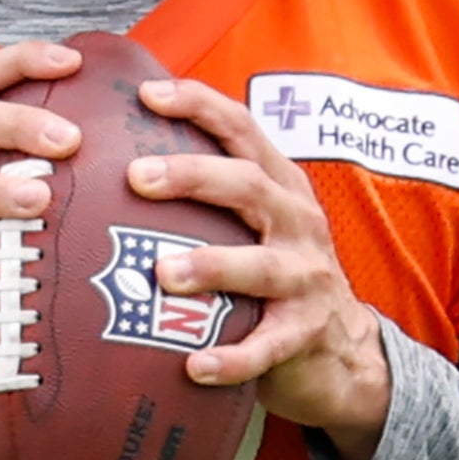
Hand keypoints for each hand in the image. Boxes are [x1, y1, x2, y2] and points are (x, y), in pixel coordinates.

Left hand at [128, 78, 390, 459]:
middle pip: (248, 187)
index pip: (243, 130)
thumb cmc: (275, 279)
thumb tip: (114, 163)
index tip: (147, 94)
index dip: (199, 106)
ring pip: (261, 266)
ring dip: (212, 265)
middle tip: (137, 176)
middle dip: (193, 176)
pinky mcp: (305, 334)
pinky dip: (233, 358)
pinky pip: (268, 346)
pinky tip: (195, 365)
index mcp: (281, 186)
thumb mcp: (255, 225)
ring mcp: (306, 279)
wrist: (345, 352)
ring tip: (163, 273)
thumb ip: (207, 198)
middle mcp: (297, 223)